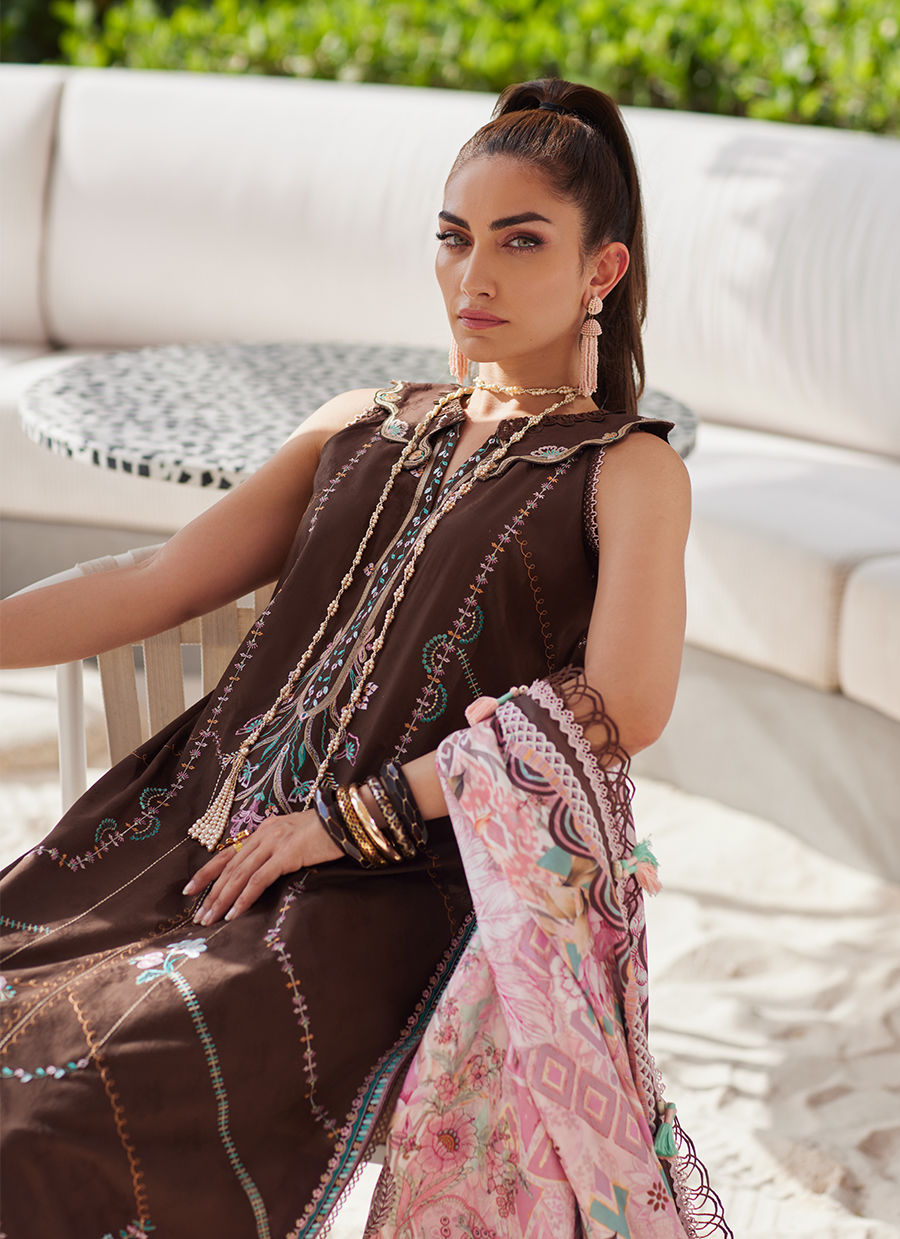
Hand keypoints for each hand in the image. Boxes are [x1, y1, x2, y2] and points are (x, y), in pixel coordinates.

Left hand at [183, 810, 343, 924]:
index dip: (206, 872)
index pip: (227, 853)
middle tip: (198, 916)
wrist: (347, 820)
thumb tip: (266, 870)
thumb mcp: (296, 837)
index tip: (189, 890)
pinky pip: (259, 880)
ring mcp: (274, 843)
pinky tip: (234, 913)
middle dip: (211, 893)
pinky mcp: (287, 854)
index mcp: (264, 830)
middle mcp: (264, 834)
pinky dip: (244, 898)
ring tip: (209, 920)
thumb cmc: (327, 831)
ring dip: (222, 900)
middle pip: (229, 867)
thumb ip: (278, 849)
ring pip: (239, 875)